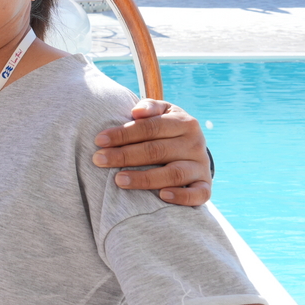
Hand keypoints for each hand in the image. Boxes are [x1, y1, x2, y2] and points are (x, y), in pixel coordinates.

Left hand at [92, 98, 211, 204]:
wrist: (194, 151)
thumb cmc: (168, 131)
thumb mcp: (163, 113)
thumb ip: (149, 108)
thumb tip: (136, 112)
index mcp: (184, 122)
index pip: (150, 127)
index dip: (123, 134)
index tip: (99, 140)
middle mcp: (195, 144)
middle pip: (157, 150)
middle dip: (125, 155)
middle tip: (99, 160)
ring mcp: (201, 166)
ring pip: (174, 174)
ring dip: (145, 178)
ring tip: (118, 179)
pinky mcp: (205, 186)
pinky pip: (197, 194)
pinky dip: (181, 196)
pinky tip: (162, 196)